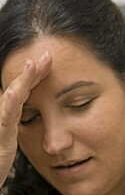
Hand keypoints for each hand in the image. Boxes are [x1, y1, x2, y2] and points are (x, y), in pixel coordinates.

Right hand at [0, 52, 51, 185]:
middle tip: (47, 56)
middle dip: (33, 71)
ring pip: (11, 98)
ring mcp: (0, 123)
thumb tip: (26, 109)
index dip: (36, 75)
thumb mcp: (12, 138)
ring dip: (22, 81)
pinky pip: (5, 118)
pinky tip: (16, 93)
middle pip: (19, 88)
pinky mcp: (0, 136)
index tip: (50, 62)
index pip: (25, 90)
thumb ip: (18, 122)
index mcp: (10, 114)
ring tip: (32, 65)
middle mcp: (3, 114)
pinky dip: (10, 104)